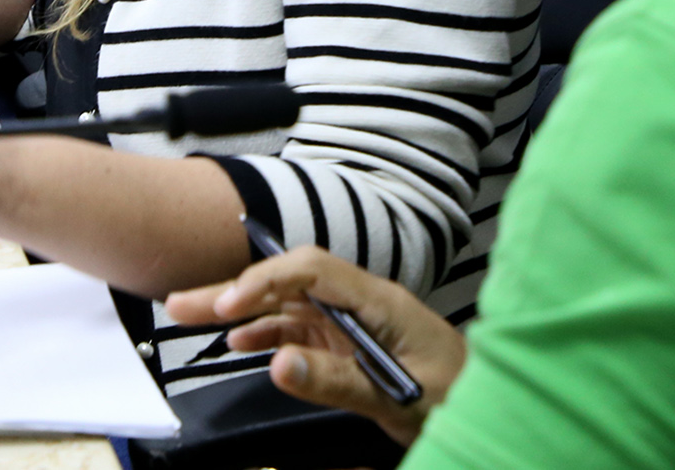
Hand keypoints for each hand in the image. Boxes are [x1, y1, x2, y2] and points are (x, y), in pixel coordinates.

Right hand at [164, 246, 466, 446]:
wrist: (492, 404)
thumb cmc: (459, 395)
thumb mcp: (395, 395)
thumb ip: (337, 380)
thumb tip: (277, 363)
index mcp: (379, 300)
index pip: (311, 271)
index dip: (264, 281)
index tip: (226, 305)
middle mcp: (362, 302)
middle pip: (289, 283)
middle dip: (235, 289)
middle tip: (182, 304)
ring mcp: (354, 320)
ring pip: (287, 305)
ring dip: (241, 311)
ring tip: (192, 318)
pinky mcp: (351, 341)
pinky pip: (300, 327)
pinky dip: (266, 332)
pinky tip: (240, 343)